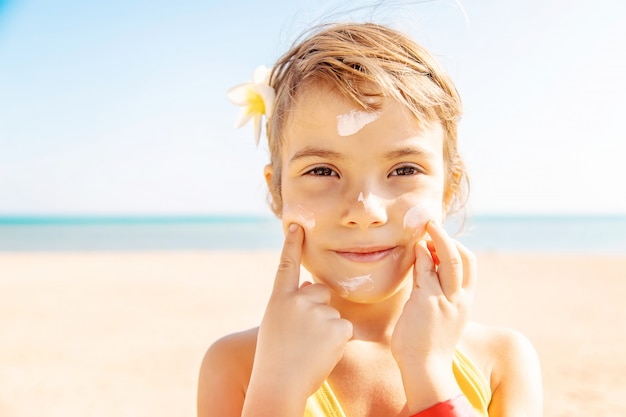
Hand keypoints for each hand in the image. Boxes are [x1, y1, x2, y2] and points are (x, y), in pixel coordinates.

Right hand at [249, 224, 352, 400]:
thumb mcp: (276, 325)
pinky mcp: (337, 327)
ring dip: (327, 330)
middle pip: (320, 292)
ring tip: (309, 350)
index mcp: (279, 300)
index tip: (297, 225)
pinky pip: (344, 329)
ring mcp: (317, 312)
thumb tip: (308, 284)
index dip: (292, 244)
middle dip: (318, 309)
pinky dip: (338, 342)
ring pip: (333, 314)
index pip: (287, 265)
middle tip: (304, 338)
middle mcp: (297, 300)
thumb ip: (291, 304)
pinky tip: (322, 354)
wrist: (278, 385)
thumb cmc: (275, 359)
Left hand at [391, 221, 476, 409]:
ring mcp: (444, 299)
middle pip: (462, 258)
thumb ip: (439, 297)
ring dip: (436, 239)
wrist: (425, 368)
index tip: (441, 240)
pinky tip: (415, 248)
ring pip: (448, 259)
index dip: (457, 248)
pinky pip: (425, 270)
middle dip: (447, 237)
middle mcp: (459, 298)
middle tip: (433, 225)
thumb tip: (428, 276)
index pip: (469, 267)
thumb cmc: (428, 345)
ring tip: (425, 229)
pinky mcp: (426, 301)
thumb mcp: (442, 318)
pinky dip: (421, 255)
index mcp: (465, 302)